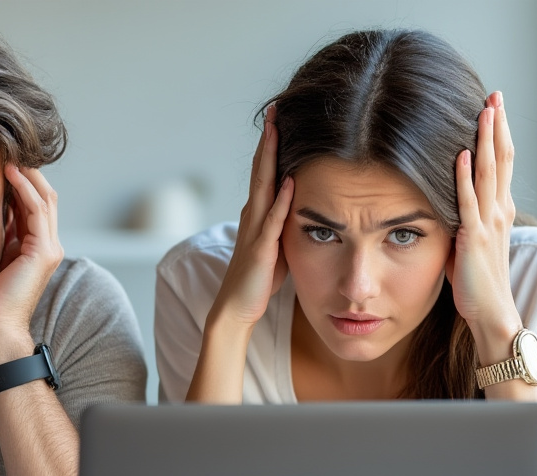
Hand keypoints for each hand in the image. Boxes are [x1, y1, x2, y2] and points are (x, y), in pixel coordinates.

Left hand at [0, 165, 63, 360]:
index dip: (20, 181)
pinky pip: (36, 209)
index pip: (34, 204)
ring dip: (26, 173)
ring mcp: (49, 248)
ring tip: (6, 152)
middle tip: (4, 147)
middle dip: (26, 171)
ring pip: (44, 197)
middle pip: (44, 196)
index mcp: (37, 248)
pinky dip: (24, 187)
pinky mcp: (43, 252)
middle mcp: (49, 246)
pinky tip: (8, 171)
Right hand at [209, 105, 293, 328]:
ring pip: (263, 187)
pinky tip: (290, 182)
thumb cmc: (259, 278)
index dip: (271, 145)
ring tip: (276, 131)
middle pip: (261, 170)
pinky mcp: (261, 249)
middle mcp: (253, 216)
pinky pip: (272, 221)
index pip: (266, 172)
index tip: (279, 118)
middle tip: (274, 109)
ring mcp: (255, 230)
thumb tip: (299, 203)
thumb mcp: (276, 242)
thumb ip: (284, 221)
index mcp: (258, 213)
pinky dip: (281, 201)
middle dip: (268, 139)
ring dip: (269, 159)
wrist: (237, 306)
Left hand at [448, 91, 521, 351]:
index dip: (498, 134)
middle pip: (500, 159)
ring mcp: (489, 223)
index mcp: (499, 210)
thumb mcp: (471, 242)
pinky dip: (464, 177)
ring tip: (485, 111)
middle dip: (497, 126)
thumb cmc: (477, 282)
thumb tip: (449, 202)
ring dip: (486, 141)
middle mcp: (499, 211)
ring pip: (488, 173)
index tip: (494, 106)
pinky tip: (461, 154)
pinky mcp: (474, 238)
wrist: (492, 312)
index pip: (501, 164)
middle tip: (495, 95)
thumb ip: (466, 219)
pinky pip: (469, 202)